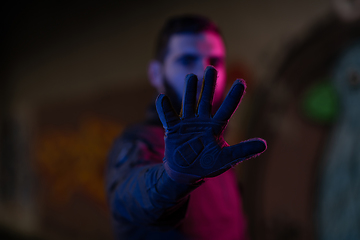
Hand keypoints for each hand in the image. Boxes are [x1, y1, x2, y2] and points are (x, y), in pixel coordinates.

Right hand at [156, 66, 266, 183]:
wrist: (186, 173)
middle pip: (206, 100)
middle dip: (209, 85)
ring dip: (189, 91)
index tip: (241, 82)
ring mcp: (187, 124)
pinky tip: (162, 97)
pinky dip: (164, 108)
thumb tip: (264, 144)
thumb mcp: (226, 158)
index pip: (227, 109)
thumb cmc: (207, 165)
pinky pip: (168, 117)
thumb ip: (243, 150)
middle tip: (211, 69)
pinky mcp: (173, 129)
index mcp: (216, 127)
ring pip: (188, 103)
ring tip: (192, 77)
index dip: (234, 96)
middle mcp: (202, 121)